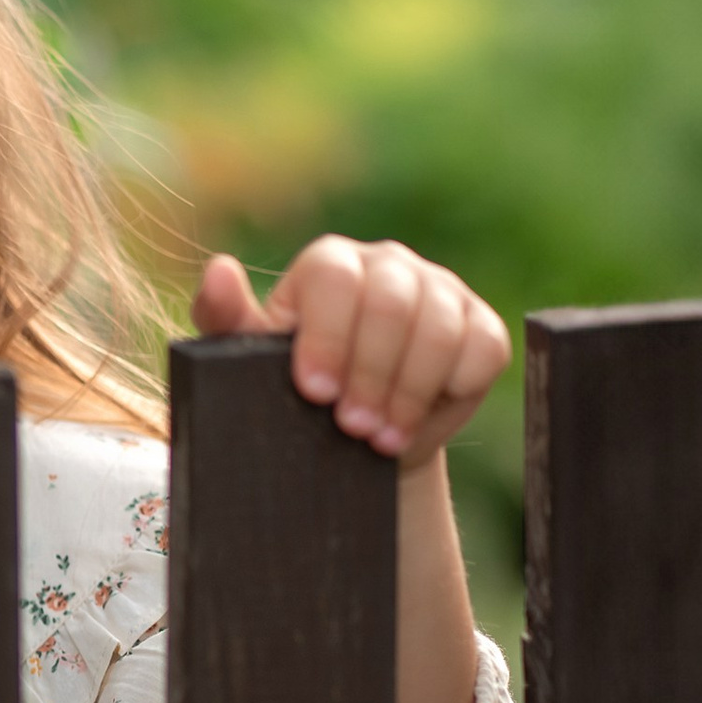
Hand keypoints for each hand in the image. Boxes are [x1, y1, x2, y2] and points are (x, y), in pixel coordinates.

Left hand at [195, 238, 508, 470]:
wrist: (353, 437)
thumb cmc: (294, 391)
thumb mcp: (250, 362)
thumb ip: (225, 319)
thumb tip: (219, 268)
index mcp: (329, 264)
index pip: (334, 280)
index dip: (327, 337)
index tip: (314, 392)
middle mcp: (388, 265)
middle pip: (391, 304)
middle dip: (370, 375)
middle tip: (351, 428)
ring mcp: (440, 291)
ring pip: (439, 328)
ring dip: (408, 392)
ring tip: (380, 437)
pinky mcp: (480, 326)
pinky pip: (482, 349)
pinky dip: (452, 391)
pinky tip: (418, 421)